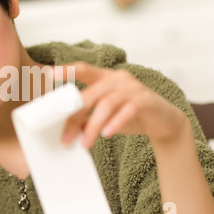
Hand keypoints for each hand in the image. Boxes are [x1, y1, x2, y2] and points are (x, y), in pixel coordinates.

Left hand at [59, 62, 187, 148]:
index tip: (49, 74)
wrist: (164, 122)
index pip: (83, 69)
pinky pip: (128, 110)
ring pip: (107, 103)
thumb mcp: (104, 117)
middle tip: (65, 137)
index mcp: (105, 78)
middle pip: (91, 94)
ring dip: (93, 125)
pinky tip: (107, 134)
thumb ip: (86, 118)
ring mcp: (133, 87)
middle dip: (75, 116)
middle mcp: (118, 79)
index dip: (67, 70)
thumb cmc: (130, 116)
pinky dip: (116, 122)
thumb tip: (65, 129)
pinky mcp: (146, 100)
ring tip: (85, 143)